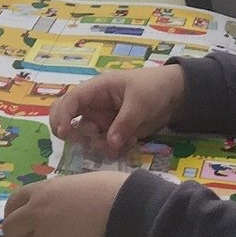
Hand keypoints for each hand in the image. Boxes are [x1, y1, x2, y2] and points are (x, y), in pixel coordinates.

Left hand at [2, 172, 127, 236]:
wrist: (128, 210)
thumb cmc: (108, 191)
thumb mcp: (74, 184)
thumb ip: (54, 198)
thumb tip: (49, 209)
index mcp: (40, 192)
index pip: (12, 205)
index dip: (15, 216)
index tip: (20, 224)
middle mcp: (36, 214)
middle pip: (11, 231)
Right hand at [48, 66, 184, 153]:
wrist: (173, 96)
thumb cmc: (153, 88)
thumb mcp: (140, 102)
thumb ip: (124, 123)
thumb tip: (109, 143)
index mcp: (96, 89)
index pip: (70, 101)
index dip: (62, 116)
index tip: (64, 134)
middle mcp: (93, 106)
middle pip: (66, 118)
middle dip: (71, 133)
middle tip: (86, 141)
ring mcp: (101, 120)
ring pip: (86, 137)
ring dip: (100, 144)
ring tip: (126, 141)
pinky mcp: (111, 132)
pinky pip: (103, 145)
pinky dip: (113, 148)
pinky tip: (132, 141)